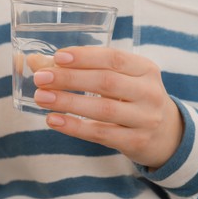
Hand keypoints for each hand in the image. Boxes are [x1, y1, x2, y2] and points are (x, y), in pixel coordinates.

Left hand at [33, 46, 182, 168]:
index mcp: (144, 68)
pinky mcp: (135, 141)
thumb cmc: (130, 96)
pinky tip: (53, 120)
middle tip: (40, 78)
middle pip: (106, 82)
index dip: (85, 57)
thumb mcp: (116, 77)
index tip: (57, 57)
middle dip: (69, 79)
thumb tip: (34, 61)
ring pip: (103, 109)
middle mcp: (148, 92)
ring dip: (68, 102)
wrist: (164, 133)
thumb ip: (79, 68)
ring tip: (40, 98)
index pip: (114, 58)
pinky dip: (74, 127)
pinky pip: (101, 134)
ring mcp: (145, 118)